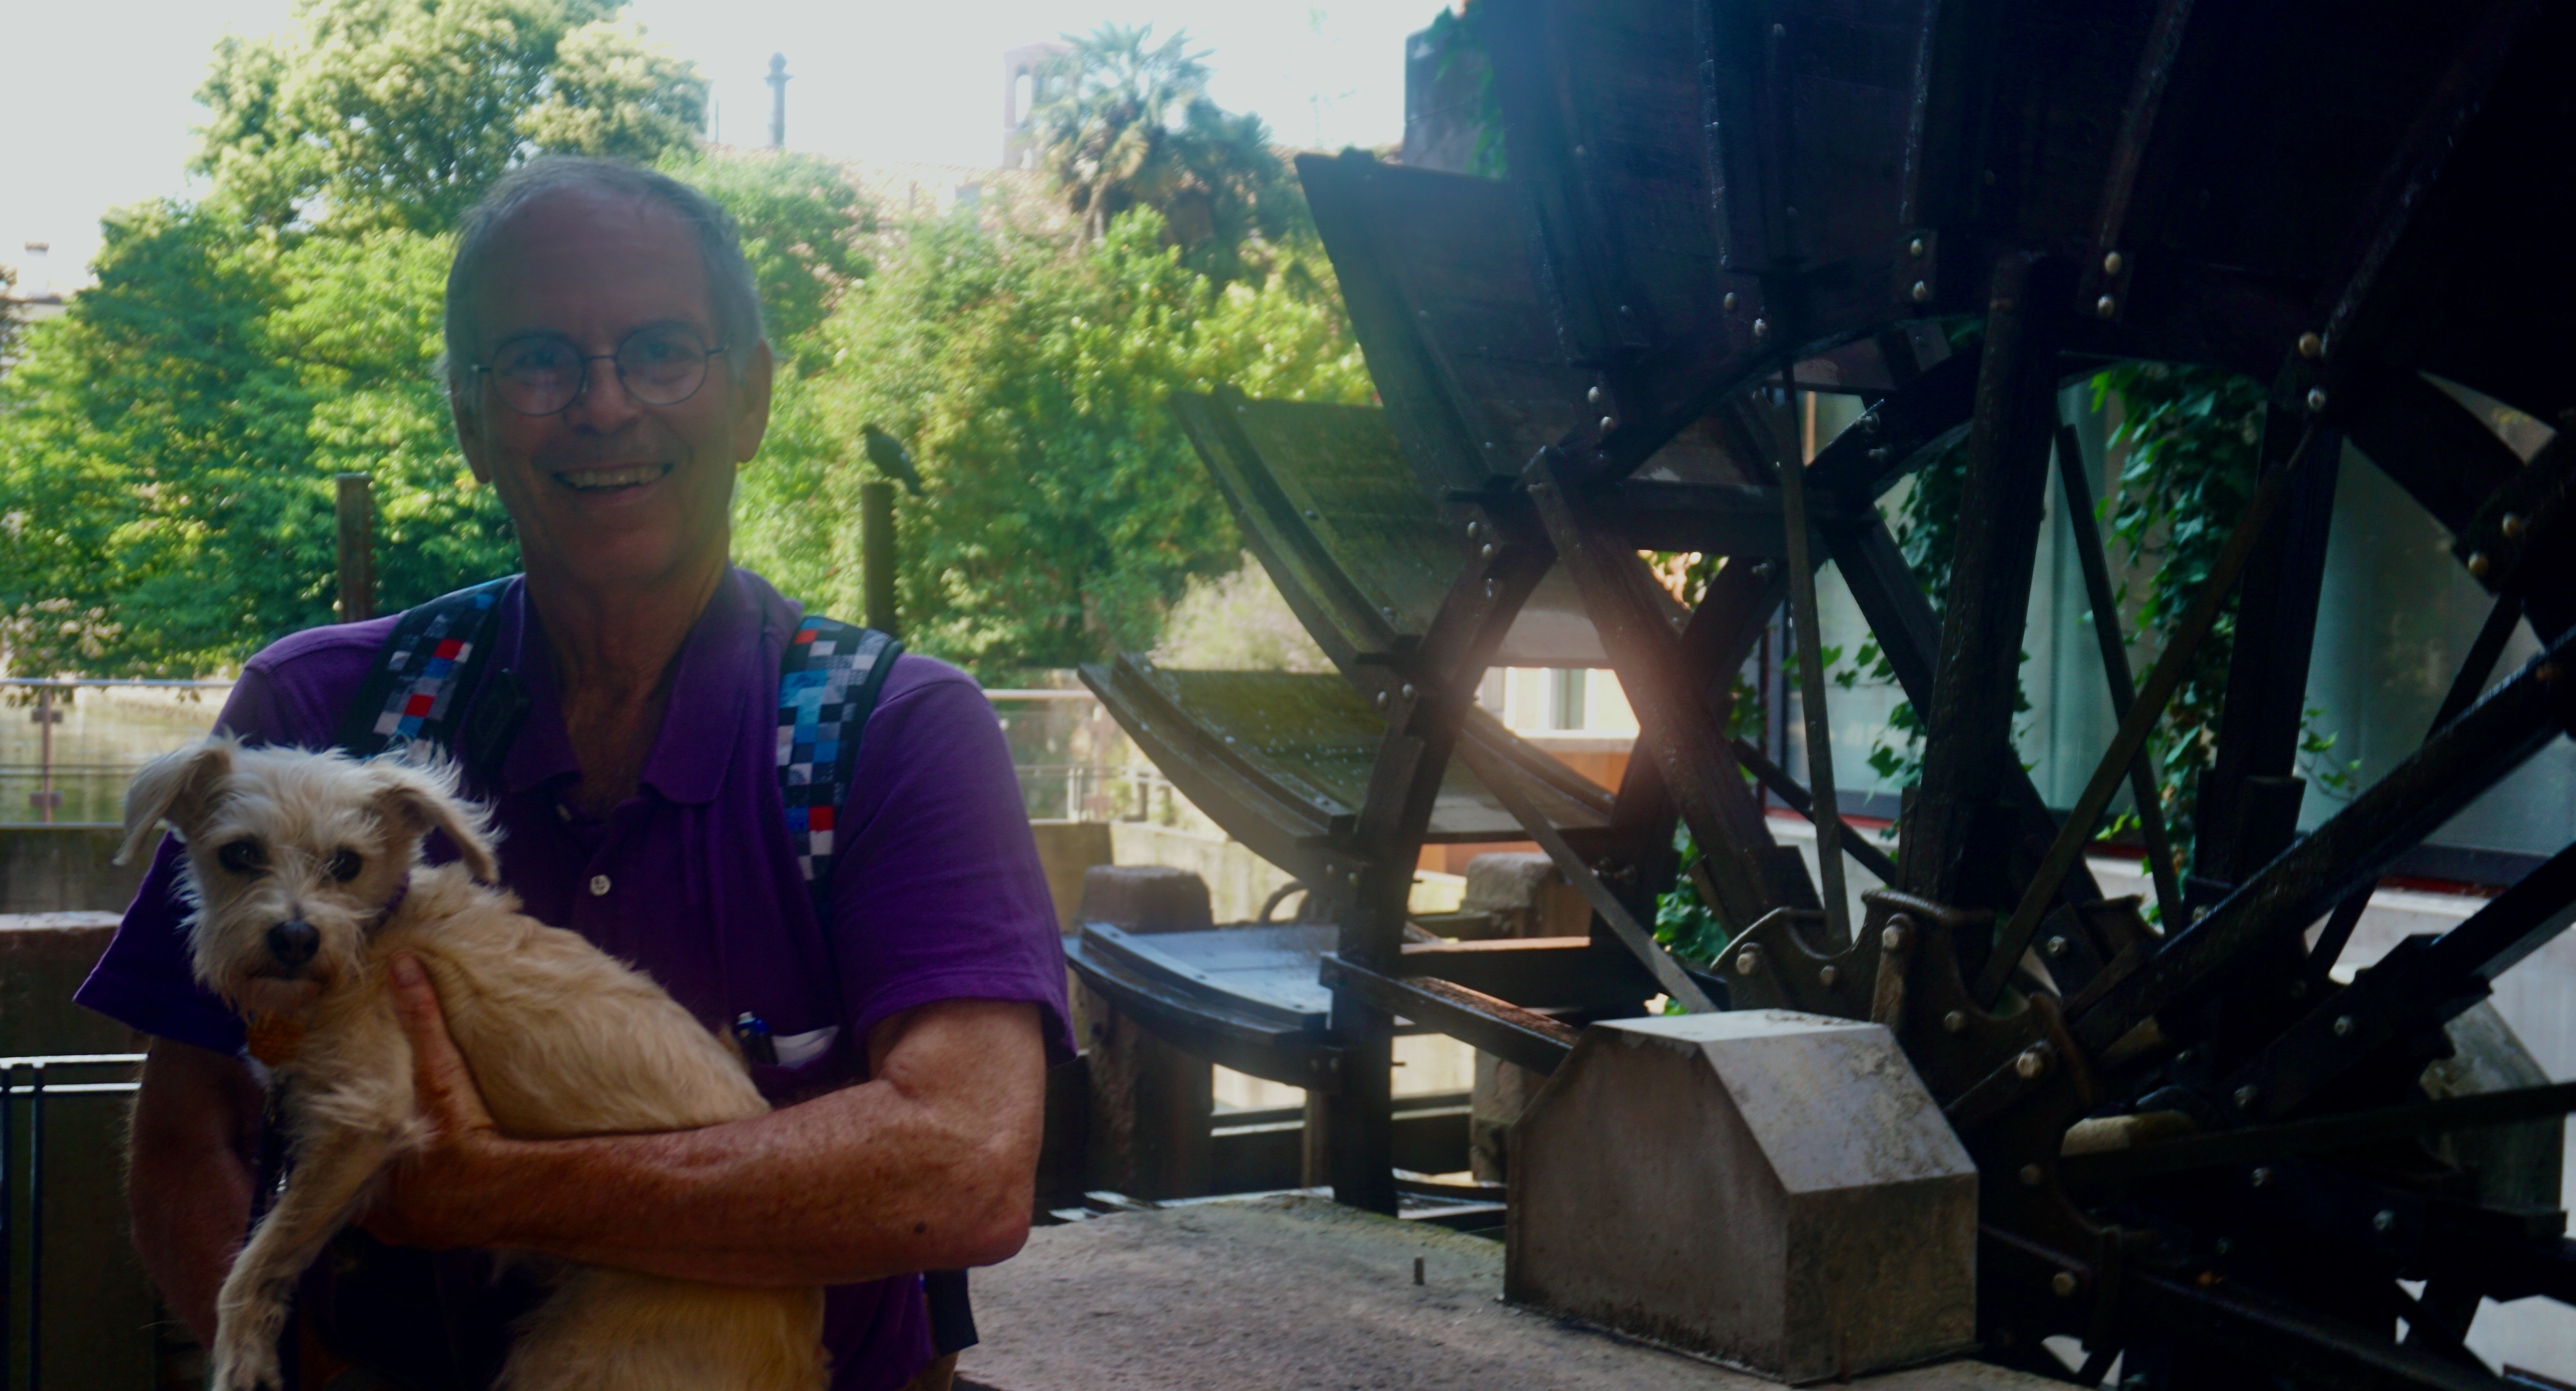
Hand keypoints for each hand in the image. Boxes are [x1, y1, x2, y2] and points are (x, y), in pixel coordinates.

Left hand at [360, 952, 513, 1249]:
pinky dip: (430, 1208)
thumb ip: (422, 1020)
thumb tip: (399, 963)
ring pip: (392, 1210)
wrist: (512, 1192)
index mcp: (367, 1178)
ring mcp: (411, 1233)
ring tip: (415, 1166)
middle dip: (373, 1167)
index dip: (348, 1143)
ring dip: (400, 1191)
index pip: (341, 1160)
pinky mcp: (441, 1240)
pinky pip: (423, 1223)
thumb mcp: (440, 1074)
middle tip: (389, 1143)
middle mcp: (381, 1216)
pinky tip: (444, 1190)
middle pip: (364, 1187)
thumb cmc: (467, 1137)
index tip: (357, 1128)